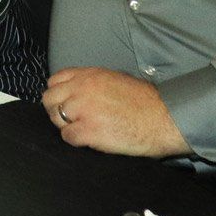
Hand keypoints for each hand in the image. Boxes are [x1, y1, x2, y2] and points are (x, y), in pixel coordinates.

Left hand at [43, 66, 190, 156]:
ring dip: (66, 126)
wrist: (165, 119)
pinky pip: (68, 137)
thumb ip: (93, 83)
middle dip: (56, 110)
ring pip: (56, 118)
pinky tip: (90, 140)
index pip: (55, 80)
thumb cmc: (147, 102)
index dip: (58, 93)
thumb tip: (79, 91)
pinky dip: (75, 140)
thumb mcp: (116, 80)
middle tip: (70, 120)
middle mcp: (82, 89)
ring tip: (83, 130)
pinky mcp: (89, 130)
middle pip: (49, 99)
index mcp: (89, 75)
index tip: (65, 103)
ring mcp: (83, 109)